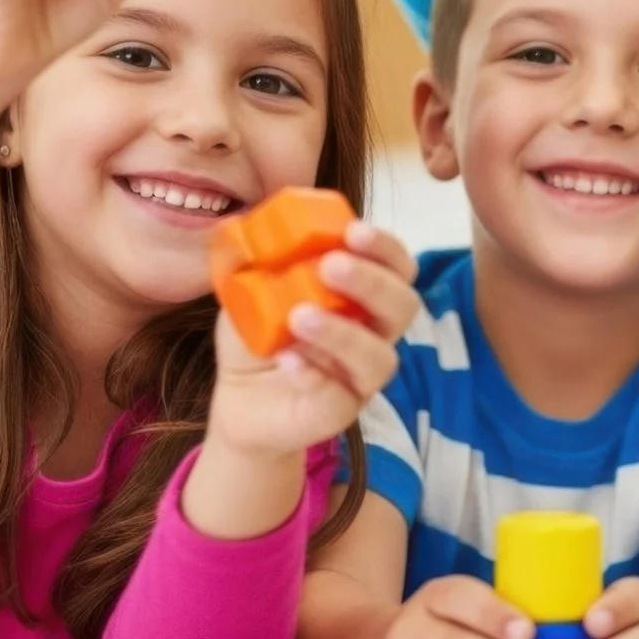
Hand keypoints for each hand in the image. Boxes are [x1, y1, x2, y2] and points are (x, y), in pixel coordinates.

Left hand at [206, 220, 419, 461]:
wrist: (240, 400)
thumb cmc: (259, 339)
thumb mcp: (248, 294)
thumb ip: (252, 264)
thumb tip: (235, 227)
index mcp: (362, 297)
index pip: (396, 267)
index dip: (384, 248)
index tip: (354, 231)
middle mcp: (374, 334)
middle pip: (404, 306)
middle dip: (372, 282)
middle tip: (331, 265)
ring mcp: (361, 376)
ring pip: (379, 356)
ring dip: (343, 332)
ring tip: (299, 315)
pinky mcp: (341, 411)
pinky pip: (339, 395)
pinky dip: (313, 373)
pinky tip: (286, 359)